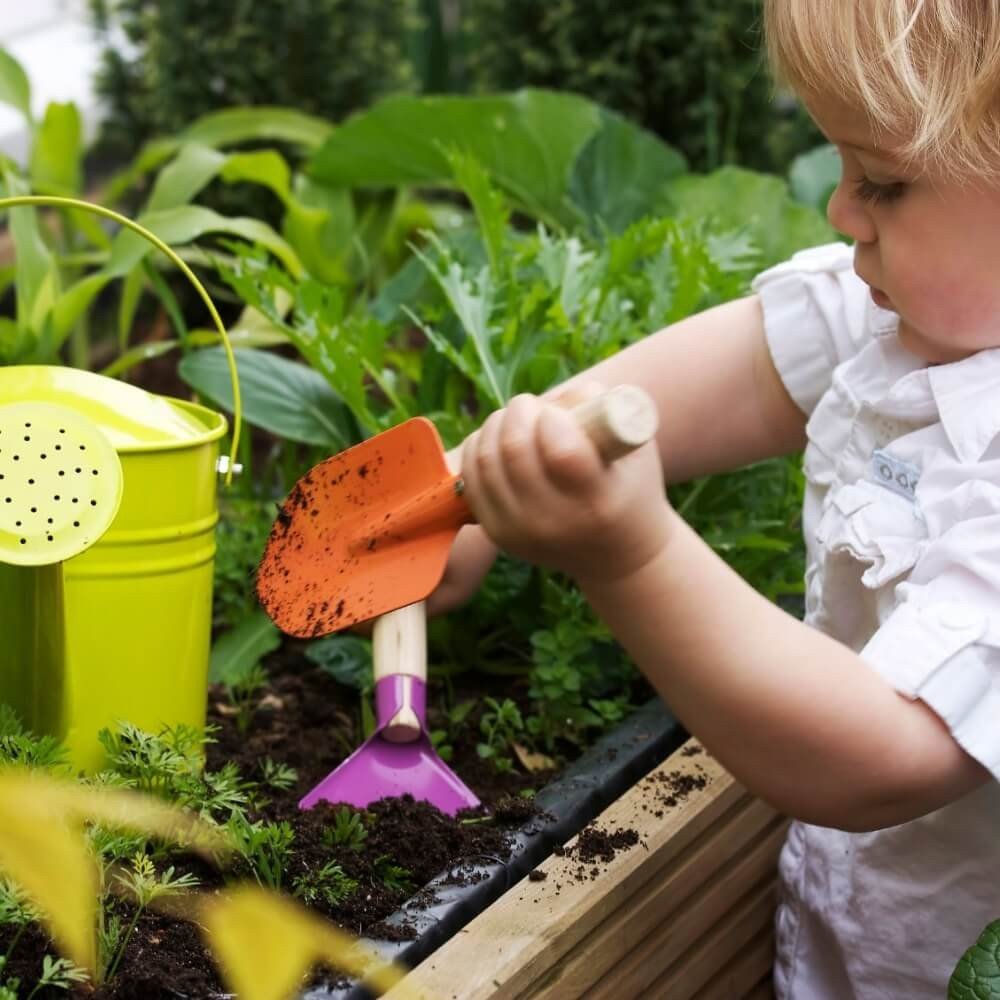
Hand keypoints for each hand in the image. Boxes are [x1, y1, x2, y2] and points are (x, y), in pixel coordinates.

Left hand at [459, 389, 674, 586]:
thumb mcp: (633, 446)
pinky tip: (495, 440)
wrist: (614, 554)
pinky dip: (477, 448)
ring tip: (514, 420)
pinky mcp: (496, 532)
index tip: (557, 413)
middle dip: (518, 412)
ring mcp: (520, 532)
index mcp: (596, 501)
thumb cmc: (628, 487)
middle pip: (514, 450)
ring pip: (485, 460)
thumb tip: (553, 401)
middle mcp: (554, 522)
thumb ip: (601, 409)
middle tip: (530, 406)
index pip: (560, 451)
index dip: (552, 417)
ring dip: (495, 425)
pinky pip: (471, 478)